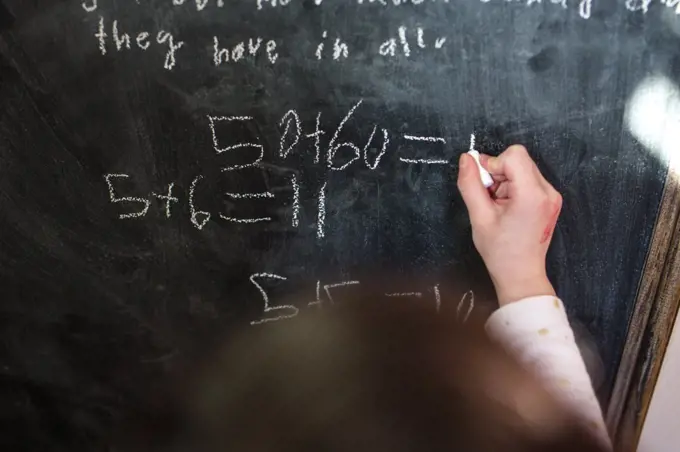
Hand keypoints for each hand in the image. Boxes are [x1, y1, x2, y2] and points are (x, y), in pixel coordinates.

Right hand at [457, 145, 561, 305]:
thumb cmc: (501, 251)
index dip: (493, 164)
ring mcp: (552, 196)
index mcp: (532, 195)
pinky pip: (529, 178)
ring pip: (523, 167)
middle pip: (519, 159)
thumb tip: (466, 159)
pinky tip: (507, 206)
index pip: (514, 155)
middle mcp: (548, 192)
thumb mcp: (479, 217)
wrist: (521, 273)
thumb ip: (470, 184)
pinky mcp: (550, 199)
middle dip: (498, 173)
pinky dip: (514, 186)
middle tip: (489, 197)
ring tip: (499, 205)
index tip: (484, 184)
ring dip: (505, 180)